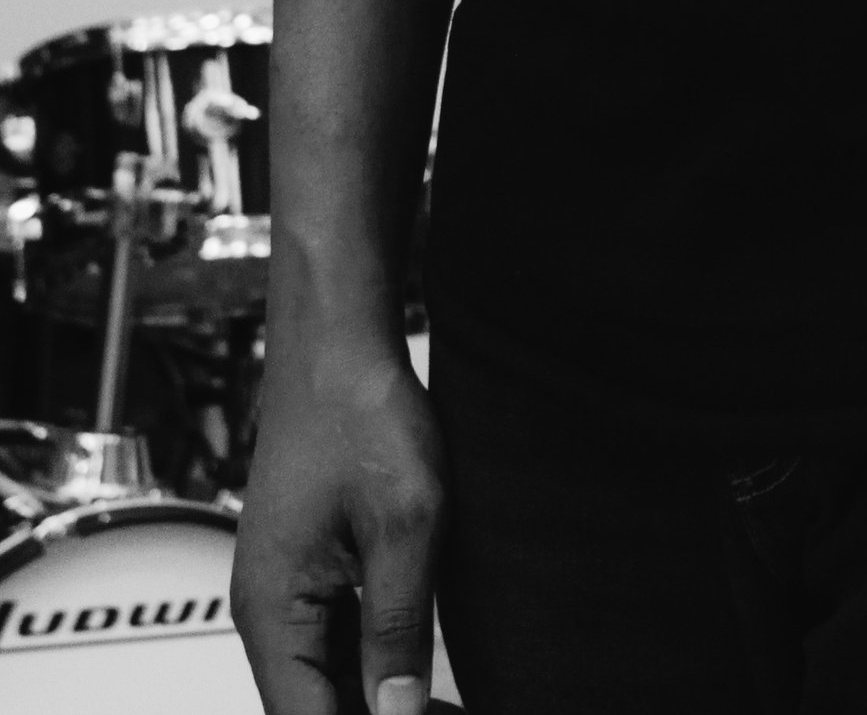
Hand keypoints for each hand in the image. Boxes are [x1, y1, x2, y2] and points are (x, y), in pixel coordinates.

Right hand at [233, 318, 443, 714]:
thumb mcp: (405, 523)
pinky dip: (378, 661)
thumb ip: (400, 627)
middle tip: (448, 711)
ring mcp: (286, 591)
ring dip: (382, 696)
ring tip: (446, 702)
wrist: (337, 339)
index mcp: (273, 613)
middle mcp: (268, 612)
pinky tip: (422, 669)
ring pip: (327, 679)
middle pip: (315, 706)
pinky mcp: (309, 569)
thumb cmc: (361, 412)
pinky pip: (337, 639)